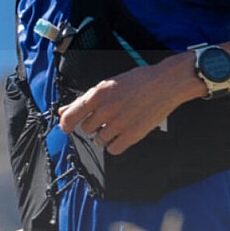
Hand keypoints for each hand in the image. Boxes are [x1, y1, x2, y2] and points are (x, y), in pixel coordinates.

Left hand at [58, 59, 194, 154]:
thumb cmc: (139, 81)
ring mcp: (119, 123)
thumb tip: (64, 110)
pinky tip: (121, 135)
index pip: (70, 117)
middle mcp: (106, 110)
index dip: (65, 125)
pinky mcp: (132, 135)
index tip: (66, 128)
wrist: (166, 83)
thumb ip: (84, 99)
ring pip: (98, 140)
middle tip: (106, 118)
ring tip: (117, 123)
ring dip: (104, 135)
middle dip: (93, 125)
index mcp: (97, 95)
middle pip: (86, 129)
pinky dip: (114, 144)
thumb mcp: (108, 85)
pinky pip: (113, 149)